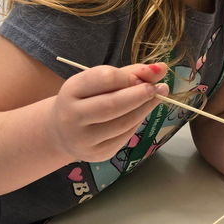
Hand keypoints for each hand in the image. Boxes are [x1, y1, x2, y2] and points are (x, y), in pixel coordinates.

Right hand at [49, 62, 167, 161]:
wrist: (62, 132)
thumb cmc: (86, 99)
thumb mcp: (100, 81)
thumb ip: (130, 73)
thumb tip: (161, 68)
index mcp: (71, 90)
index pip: (104, 79)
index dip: (130, 77)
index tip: (148, 75)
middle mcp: (72, 116)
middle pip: (113, 104)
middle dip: (141, 95)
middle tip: (160, 88)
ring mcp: (84, 139)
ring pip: (123, 123)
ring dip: (145, 109)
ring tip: (157, 97)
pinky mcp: (98, 154)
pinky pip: (125, 136)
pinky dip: (137, 122)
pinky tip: (141, 113)